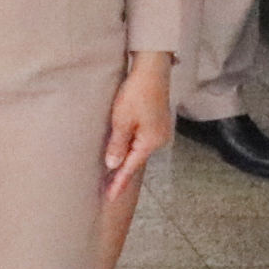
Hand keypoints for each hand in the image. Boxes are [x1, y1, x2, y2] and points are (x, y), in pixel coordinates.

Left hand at [103, 53, 174, 189]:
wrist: (152, 70)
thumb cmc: (136, 93)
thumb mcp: (121, 120)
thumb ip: (117, 145)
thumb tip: (112, 165)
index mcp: (150, 142)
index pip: (131, 168)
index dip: (119, 183)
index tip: (110, 198)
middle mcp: (159, 139)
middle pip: (136, 159)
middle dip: (122, 173)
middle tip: (107, 189)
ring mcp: (160, 130)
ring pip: (139, 149)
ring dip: (126, 158)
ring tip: (112, 172)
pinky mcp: (157, 121)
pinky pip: (142, 140)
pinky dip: (131, 146)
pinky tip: (124, 150)